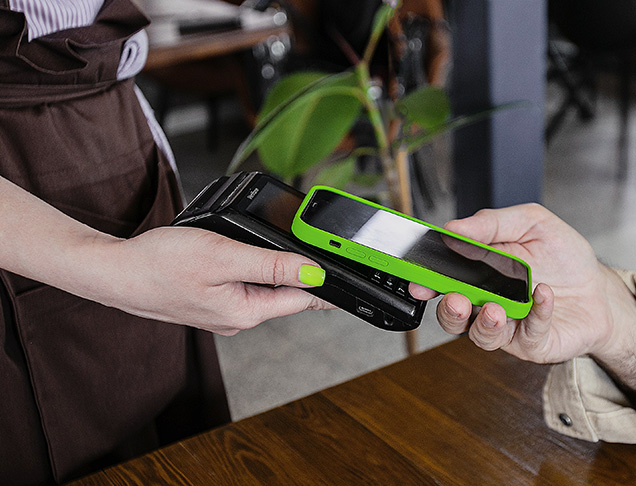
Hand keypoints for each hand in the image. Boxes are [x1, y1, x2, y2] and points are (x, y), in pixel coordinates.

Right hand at [79, 226, 333, 335]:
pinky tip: (253, 258)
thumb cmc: (159, 263)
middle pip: (286, 295)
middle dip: (305, 275)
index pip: (303, 300)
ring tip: (297, 253)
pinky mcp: (210, 301)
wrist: (114, 272)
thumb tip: (315, 272)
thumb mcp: (223, 256)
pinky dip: (255, 272)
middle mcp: (238, 318)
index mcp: (246, 311)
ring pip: (264, 290)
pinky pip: (244, 286)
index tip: (354, 284)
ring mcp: (223, 311)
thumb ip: (271, 265)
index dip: (329, 285)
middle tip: (328, 255)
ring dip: (279, 272)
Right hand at [410, 204, 635, 394]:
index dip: (427, 282)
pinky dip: (536, 314)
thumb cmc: (563, 258)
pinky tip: (544, 295)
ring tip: (496, 309)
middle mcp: (487, 303)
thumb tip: (454, 227)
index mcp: (478, 274)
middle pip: (453, 315)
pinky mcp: (532, 343)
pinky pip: (527, 334)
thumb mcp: (530, 223)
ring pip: (481, 335)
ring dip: (485, 324)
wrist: (600, 289)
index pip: (444, 280)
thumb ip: (491, 224)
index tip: (419, 281)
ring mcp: (508, 327)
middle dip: (449, 310)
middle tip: (457, 300)